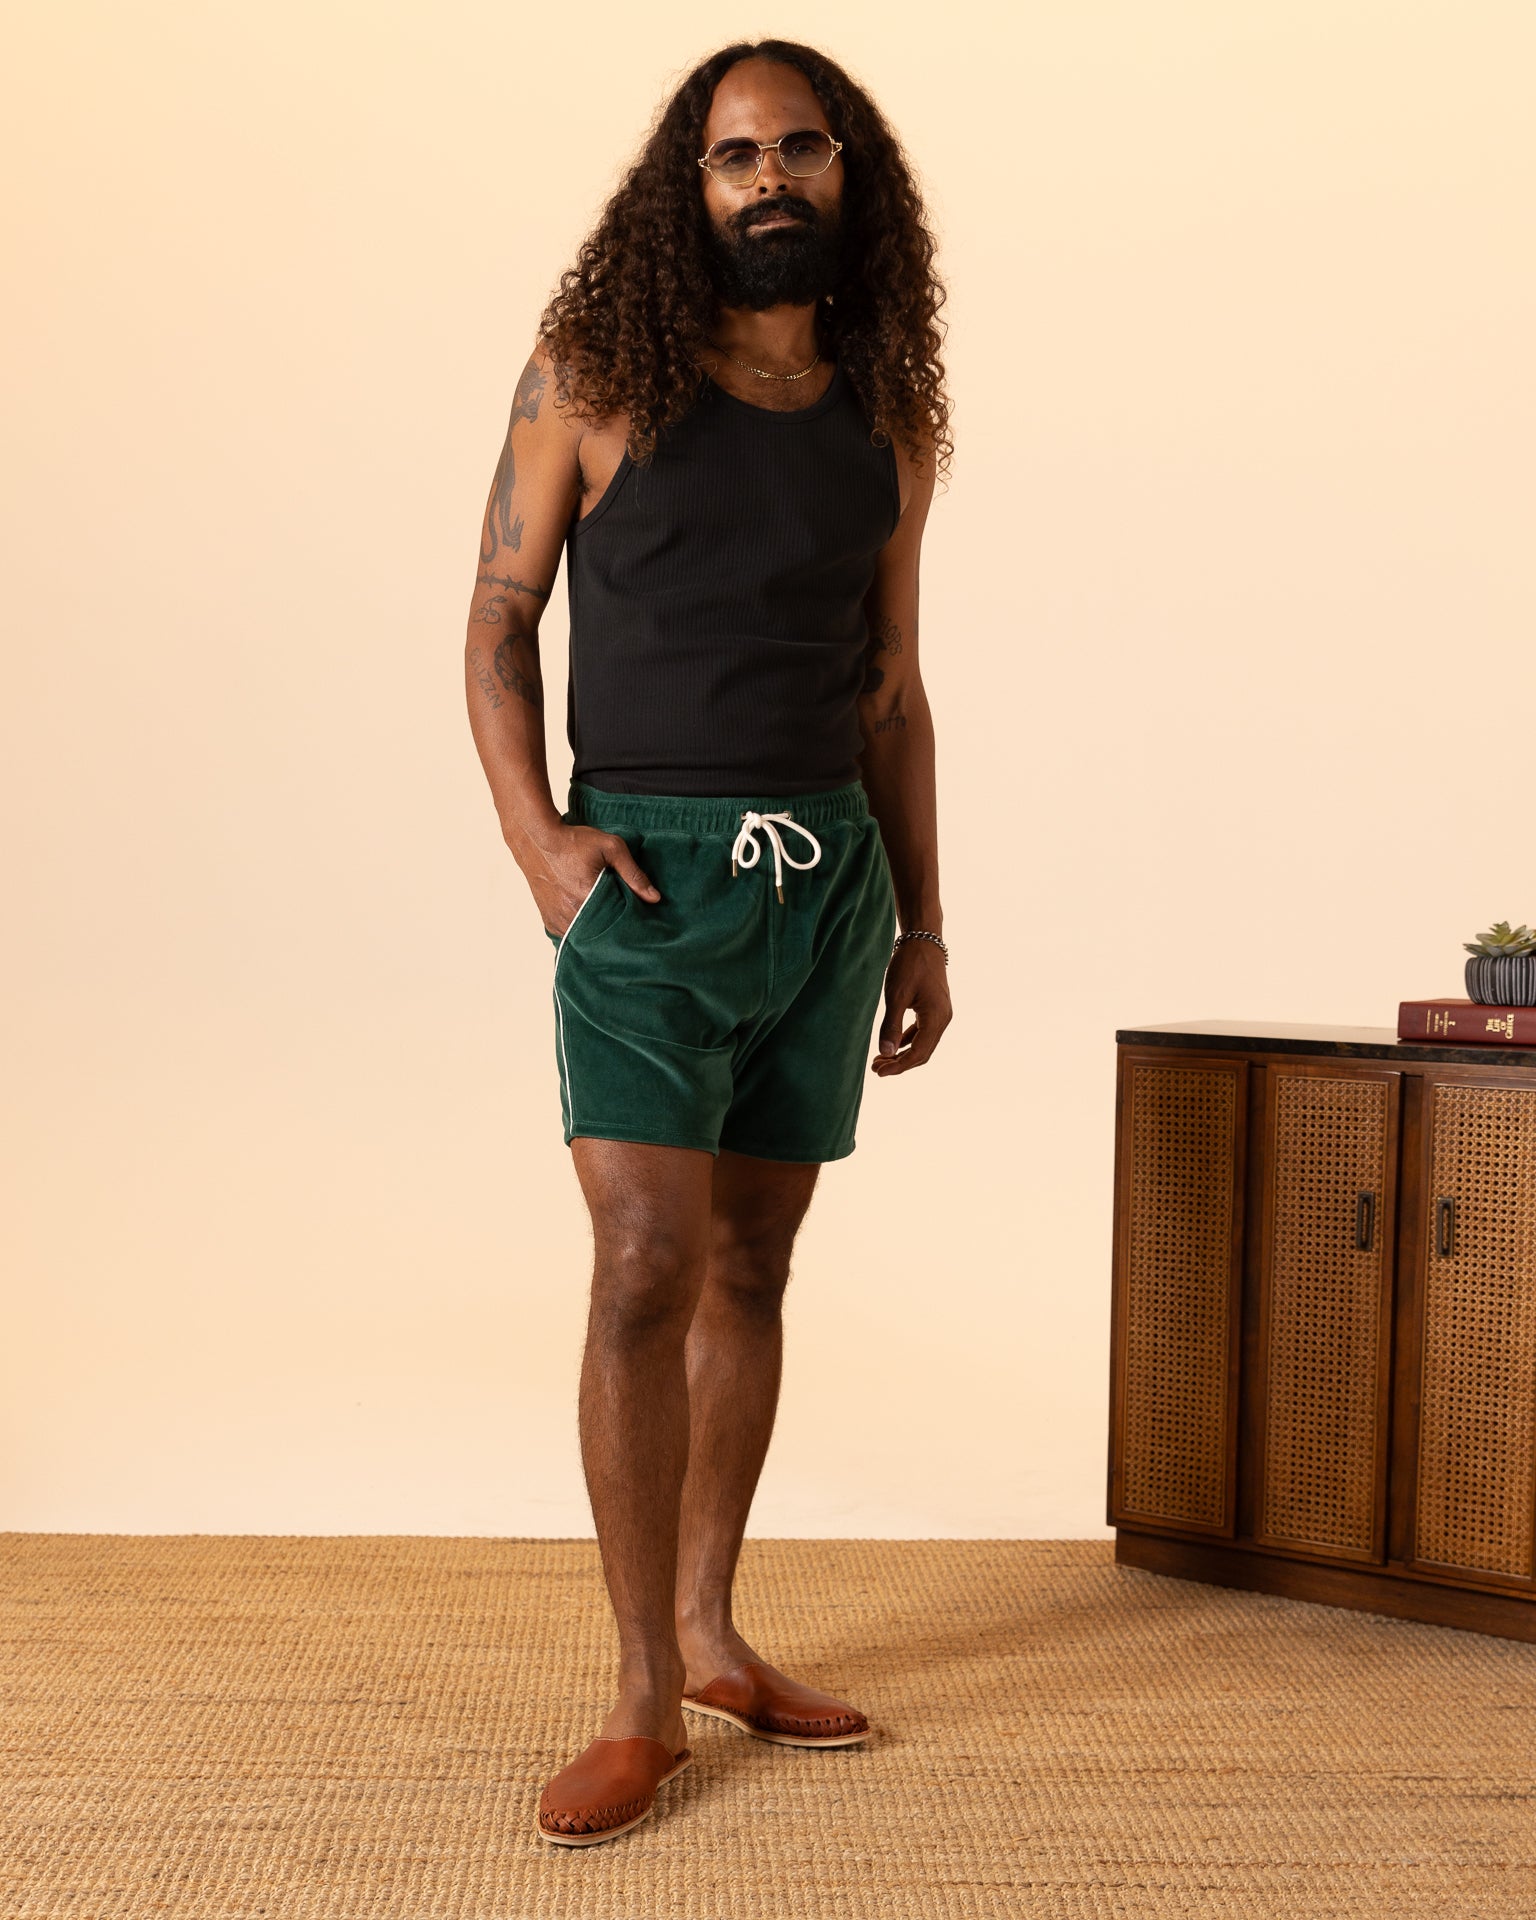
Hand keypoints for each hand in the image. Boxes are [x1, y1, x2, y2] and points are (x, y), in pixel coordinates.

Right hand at [530, 825, 659, 937]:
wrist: (536, 840)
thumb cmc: (573, 841)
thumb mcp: (610, 847)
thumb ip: (633, 873)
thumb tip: (654, 898)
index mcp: (587, 897)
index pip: (618, 922)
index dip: (630, 922)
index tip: (639, 918)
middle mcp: (571, 913)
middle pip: (602, 934)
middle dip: (615, 930)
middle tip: (625, 921)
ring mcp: (558, 920)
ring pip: (585, 938)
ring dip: (597, 933)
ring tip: (607, 921)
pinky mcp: (549, 921)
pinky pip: (570, 936)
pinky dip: (581, 932)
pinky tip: (590, 922)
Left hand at [872, 939, 950, 1074]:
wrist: (923, 940)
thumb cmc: (909, 965)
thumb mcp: (896, 995)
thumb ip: (891, 1025)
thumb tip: (885, 1053)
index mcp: (936, 1018)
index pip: (918, 1053)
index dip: (898, 1066)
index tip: (878, 1071)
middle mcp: (943, 1019)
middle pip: (922, 1052)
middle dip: (900, 1063)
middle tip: (876, 1068)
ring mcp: (941, 1013)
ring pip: (923, 1044)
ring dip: (903, 1054)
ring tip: (881, 1059)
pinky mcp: (935, 1008)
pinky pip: (923, 1032)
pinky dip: (908, 1041)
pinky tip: (893, 1044)